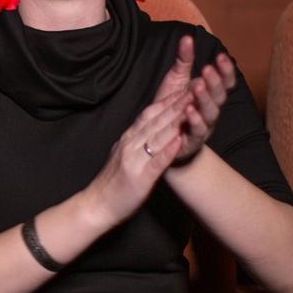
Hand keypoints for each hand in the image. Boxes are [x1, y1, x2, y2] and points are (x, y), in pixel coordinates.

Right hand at [81, 89, 190, 231]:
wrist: (97, 205)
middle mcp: (130, 145)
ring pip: (157, 136)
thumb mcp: (125, 155)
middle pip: (156, 120)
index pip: (150, 114)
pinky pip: (155, 162)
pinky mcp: (139, 178)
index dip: (168, 100)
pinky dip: (167, 151)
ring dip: (175, 122)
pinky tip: (179, 141)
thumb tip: (152, 128)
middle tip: (195, 88)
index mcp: (128, 138)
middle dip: (177, 104)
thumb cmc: (113, 183)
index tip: (185, 87)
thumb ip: (137, 141)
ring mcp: (134, 160)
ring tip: (193, 108)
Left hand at [152, 35, 237, 163]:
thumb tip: (187, 37)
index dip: (225, 70)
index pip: (224, 82)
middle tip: (207, 69)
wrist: (158, 136)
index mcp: (210, 95)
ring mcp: (204, 126)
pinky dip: (194, 120)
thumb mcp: (176, 79)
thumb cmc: (172, 106)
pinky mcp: (192, 140)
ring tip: (198, 86)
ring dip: (205, 99)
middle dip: (215, 82)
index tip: (221, 56)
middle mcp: (211, 110)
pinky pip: (197, 130)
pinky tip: (189, 109)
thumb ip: (184, 60)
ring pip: (211, 113)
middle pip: (220, 96)